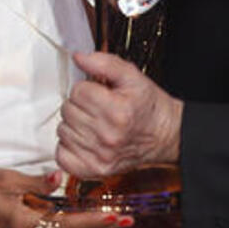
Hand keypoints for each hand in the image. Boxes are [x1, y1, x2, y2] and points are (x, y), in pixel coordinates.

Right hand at [0, 168, 123, 227]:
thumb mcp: (6, 180)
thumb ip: (35, 182)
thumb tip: (59, 179)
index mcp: (23, 222)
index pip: (65, 222)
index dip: (91, 220)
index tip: (112, 216)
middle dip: (99, 225)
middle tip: (126, 219)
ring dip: (91, 226)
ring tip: (115, 217)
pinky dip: (76, 224)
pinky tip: (91, 217)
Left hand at [56, 51, 182, 177]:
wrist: (166, 135)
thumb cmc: (149, 106)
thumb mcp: (133, 76)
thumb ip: (105, 63)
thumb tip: (78, 57)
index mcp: (118, 110)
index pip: (78, 91)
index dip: (87, 88)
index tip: (99, 92)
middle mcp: (108, 135)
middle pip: (68, 110)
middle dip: (80, 105)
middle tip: (97, 106)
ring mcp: (101, 156)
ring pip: (63, 131)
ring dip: (74, 124)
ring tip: (93, 122)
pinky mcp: (96, 170)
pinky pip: (62, 156)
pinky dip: (68, 147)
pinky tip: (84, 140)